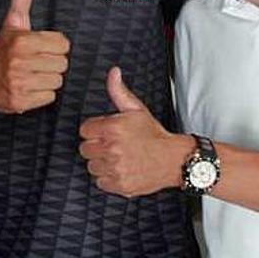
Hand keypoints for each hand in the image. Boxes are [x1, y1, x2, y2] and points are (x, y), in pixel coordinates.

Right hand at [0, 0, 69, 113]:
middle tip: (37, 62)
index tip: (42, 48)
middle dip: (52, 64)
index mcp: (22, 41)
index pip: (63, 45)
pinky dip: (42, 94)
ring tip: (33, 74)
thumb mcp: (14, 22)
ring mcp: (18, 83)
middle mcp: (19, 62)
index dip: (55, 46)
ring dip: (48, 79)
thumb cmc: (4, 48)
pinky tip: (29, 87)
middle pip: (62, 64)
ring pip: (56, 81)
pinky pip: (49, 97)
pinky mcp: (19, 101)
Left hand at [79, 67, 188, 197]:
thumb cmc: (154, 134)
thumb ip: (119, 91)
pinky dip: (108, 178)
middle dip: (96, 146)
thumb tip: (113, 73)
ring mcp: (115, 168)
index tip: (105, 133)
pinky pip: (100, 182)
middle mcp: (112, 148)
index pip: (84, 130)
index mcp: (113, 128)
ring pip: (91, 166)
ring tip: (118, 158)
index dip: (95, 130)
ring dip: (101, 163)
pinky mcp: (120, 185)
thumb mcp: (136, 109)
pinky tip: (120, 169)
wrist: (174, 159)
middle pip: (85, 149)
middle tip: (112, 145)